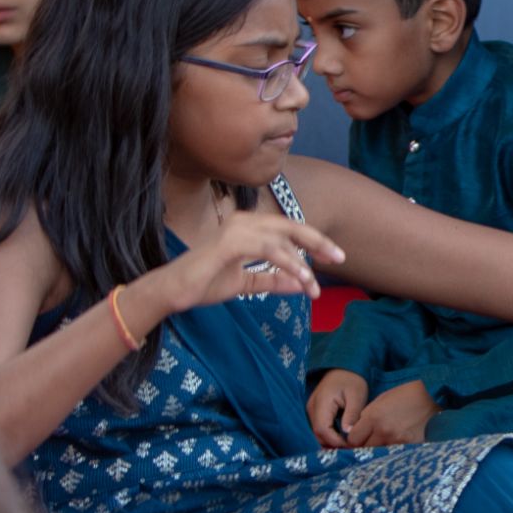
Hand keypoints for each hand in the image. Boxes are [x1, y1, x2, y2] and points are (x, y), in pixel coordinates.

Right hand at [153, 213, 343, 313]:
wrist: (173, 292)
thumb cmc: (205, 283)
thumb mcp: (246, 283)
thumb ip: (273, 280)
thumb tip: (303, 284)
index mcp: (249, 226)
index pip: (289, 229)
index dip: (314, 241)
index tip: (336, 257)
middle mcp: (244, 221)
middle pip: (291, 227)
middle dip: (318, 242)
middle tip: (340, 259)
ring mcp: (236, 229)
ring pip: (282, 241)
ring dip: (302, 264)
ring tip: (315, 287)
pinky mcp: (229, 242)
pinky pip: (267, 250)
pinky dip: (287, 263)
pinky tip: (301, 279)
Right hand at [307, 370, 368, 447]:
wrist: (344, 368)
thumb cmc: (352, 380)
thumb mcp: (357, 396)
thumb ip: (351, 415)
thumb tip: (348, 434)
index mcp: (321, 403)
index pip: (322, 430)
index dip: (335, 441)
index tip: (351, 445)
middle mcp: (311, 408)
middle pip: (317, 434)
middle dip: (333, 444)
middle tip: (350, 449)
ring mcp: (310, 410)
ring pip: (317, 433)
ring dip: (330, 441)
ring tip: (347, 445)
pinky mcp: (314, 412)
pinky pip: (319, 428)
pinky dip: (328, 436)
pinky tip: (341, 438)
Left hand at [344, 380, 439, 446]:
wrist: (434, 395)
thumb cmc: (407, 394)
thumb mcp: (383, 399)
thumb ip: (368, 415)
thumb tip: (356, 429)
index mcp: (373, 417)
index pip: (353, 440)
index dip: (352, 441)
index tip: (355, 441)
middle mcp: (383, 432)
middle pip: (365, 450)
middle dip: (364, 448)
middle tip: (367, 446)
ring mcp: (398, 441)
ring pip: (380, 454)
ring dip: (379, 451)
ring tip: (384, 446)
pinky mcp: (411, 446)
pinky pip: (396, 454)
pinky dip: (394, 453)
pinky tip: (397, 449)